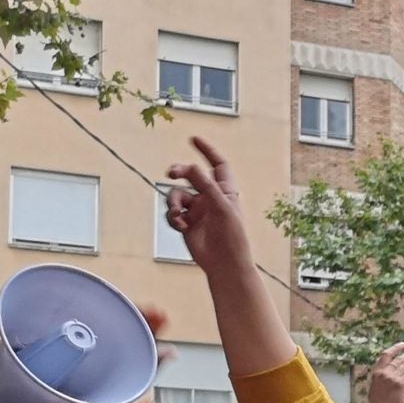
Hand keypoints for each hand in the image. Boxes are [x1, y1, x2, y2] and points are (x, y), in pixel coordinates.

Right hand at [163, 137, 256, 269]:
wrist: (224, 263)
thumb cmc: (232, 236)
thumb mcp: (221, 208)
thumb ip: (206, 186)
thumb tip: (192, 166)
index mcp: (225, 191)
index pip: (218, 165)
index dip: (208, 151)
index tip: (194, 139)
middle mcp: (210, 198)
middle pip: (191, 176)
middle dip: (180, 172)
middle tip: (171, 172)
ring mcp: (198, 210)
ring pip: (176, 195)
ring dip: (173, 202)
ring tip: (177, 214)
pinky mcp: (186, 223)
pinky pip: (172, 213)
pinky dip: (173, 217)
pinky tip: (181, 226)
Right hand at [368, 344, 403, 402]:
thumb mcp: (374, 388)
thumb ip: (379, 379)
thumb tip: (383, 374)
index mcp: (376, 373)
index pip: (385, 356)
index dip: (395, 349)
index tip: (402, 345)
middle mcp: (384, 373)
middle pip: (398, 359)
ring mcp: (393, 378)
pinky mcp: (402, 383)